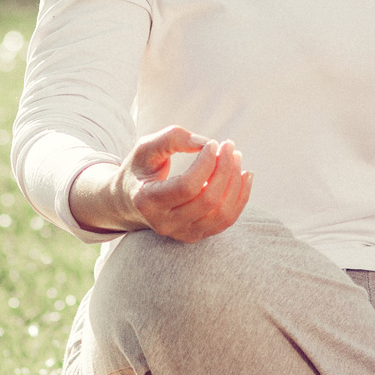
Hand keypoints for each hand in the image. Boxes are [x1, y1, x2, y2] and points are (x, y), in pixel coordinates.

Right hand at [73, 125, 251, 241]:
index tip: (213, 143)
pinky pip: (226, 220)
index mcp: (147, 201)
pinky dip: (240, 197)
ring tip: (237, 158)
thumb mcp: (145, 147)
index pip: (187, 186)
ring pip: (221, 214)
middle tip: (229, 145)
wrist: (130, 200)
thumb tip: (206, 143)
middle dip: (225, 169)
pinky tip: (244, 175)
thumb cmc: (140, 169)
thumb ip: (172, 138)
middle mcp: (164, 223)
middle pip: (208, 200)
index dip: (206, 163)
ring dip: (235, 183)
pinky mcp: (195, 235)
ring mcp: (181, 233)